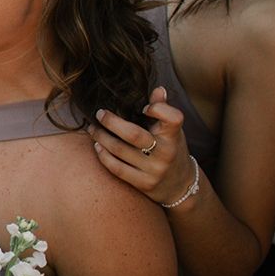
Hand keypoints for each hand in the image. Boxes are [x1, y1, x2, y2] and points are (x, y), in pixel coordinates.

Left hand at [91, 88, 191, 205]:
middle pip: (134, 134)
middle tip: (99, 113)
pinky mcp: (144, 184)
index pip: (173, 118)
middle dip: (111, 122)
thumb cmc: (172, 149)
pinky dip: (103, 155)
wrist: (181, 186)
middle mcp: (166, 153)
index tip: (144, 107)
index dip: (159, 109)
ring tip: (93, 129)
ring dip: (101, 137)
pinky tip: (97, 146)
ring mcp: (155, 170)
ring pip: (120, 151)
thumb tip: (158, 89)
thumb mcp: (173, 132)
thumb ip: (163, 110)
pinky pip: (117, 168)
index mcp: (174, 136)